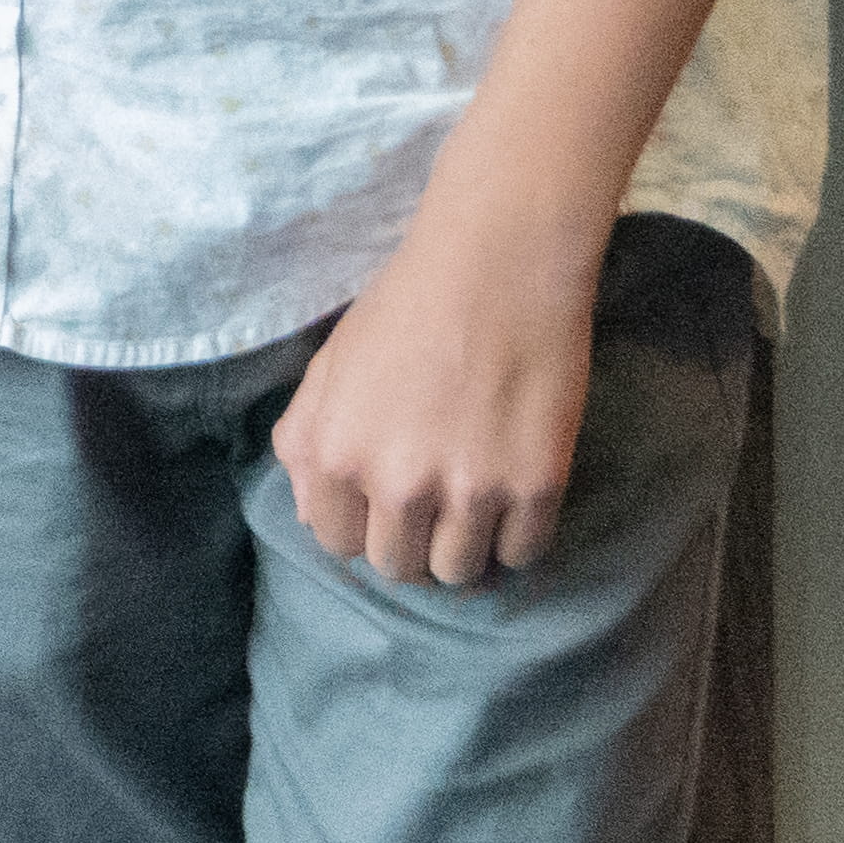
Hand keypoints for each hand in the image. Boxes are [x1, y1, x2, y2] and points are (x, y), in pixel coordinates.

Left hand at [274, 217, 602, 585]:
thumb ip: (306, 443)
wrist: (496, 269)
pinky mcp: (537, 488)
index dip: (359, 526)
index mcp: (336, 456)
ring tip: (470, 506)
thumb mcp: (328, 369)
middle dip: (409, 545)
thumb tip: (312, 513)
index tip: (380, 509)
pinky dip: (515, 538)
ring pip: (459, 573)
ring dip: (462, 549)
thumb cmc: (402, 309)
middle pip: (399, 568)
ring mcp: (472, 492)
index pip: (338, 543)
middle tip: (429, 509)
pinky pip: (522, 555)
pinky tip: (510, 498)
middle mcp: (399, 486)